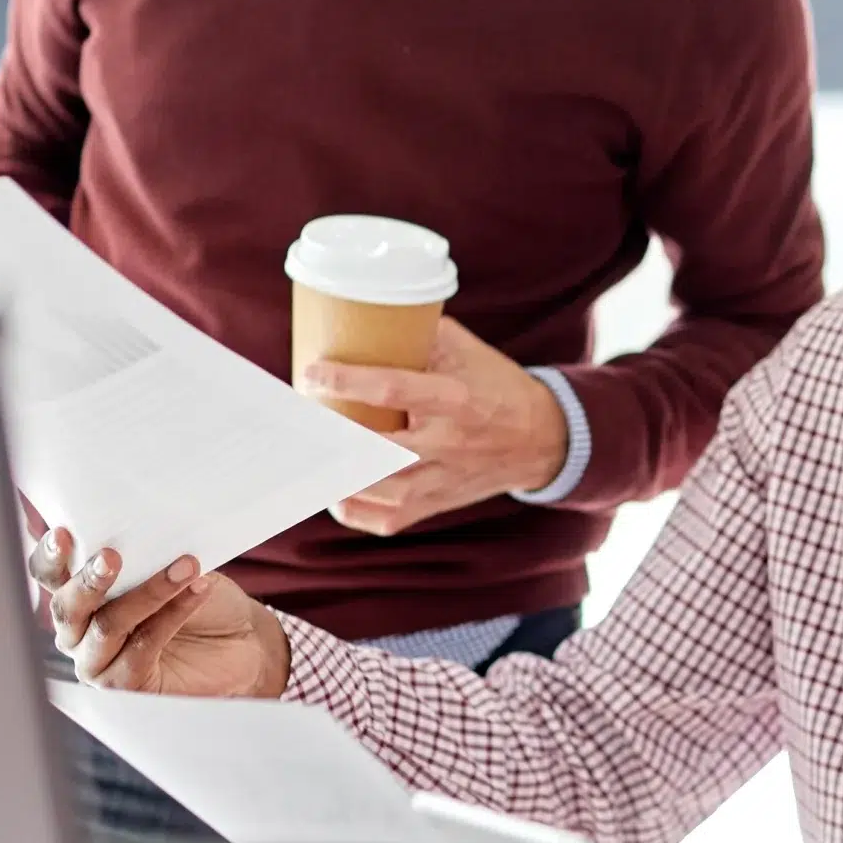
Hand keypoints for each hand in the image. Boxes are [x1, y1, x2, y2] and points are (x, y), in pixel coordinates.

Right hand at [29, 528, 289, 697]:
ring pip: (108, 626)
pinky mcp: (125, 686)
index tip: (61, 534)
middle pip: (67, 606)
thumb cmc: (194, 593)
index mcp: (77, 594)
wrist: (241, 636)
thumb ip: (141, 552)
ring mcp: (97, 663)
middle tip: (111, 556)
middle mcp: (77, 632)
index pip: (48, 575)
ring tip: (186, 566)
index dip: (49, 557)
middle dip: (88, 580)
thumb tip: (137, 527)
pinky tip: (198, 590)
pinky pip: (142, 648)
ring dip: (148, 593)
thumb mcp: (166, 563)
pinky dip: (173, 615)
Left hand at [303, 318, 570, 535]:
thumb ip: (419, 337)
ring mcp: (443, 481)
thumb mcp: (467, 351)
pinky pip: (387, 520)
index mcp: (457, 400)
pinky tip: (337, 490)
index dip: (346, 381)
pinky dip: (355, 510)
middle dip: (331, 436)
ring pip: (378, 491)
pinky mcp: (438, 505)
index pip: (393, 390)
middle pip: (377, 449)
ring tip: (311, 456)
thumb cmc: (496, 386)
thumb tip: (360, 322)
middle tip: (300, 420)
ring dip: (337, 476)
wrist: (542, 440)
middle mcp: (449, 445)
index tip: (311, 373)